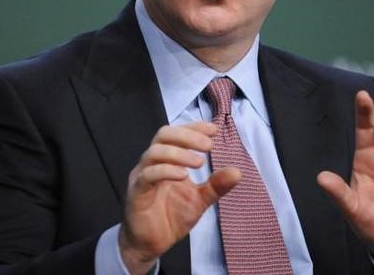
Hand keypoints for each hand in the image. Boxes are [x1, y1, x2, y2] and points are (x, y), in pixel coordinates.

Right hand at [119, 122, 239, 273]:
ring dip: (179, 153)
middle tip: (208, 145)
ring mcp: (141, 176)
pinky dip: (166, 171)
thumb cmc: (170, 218)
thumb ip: (216, 185)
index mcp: (166, 160)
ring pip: (154, 152)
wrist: (150, 244)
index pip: (177, 133)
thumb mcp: (200, 200)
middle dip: (187, 135)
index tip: (214, 130)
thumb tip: (237, 172)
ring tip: (200, 162)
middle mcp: (152, 163)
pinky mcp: (136, 193)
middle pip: (164, 134)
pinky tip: (183, 175)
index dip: (194, 127)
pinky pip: (148, 175)